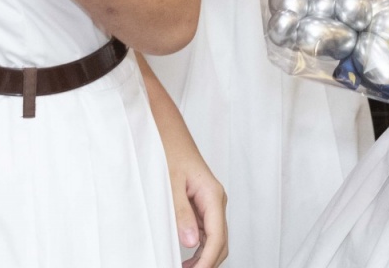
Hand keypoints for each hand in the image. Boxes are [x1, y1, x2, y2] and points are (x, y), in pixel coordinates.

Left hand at [169, 137, 227, 265]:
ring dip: (203, 257)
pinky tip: (186, 255)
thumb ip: (181, 213)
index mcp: (213, 195)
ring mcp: (210, 203)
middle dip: (208, 262)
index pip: (217, 238)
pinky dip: (199, 247)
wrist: (168, 132)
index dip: (207, 261)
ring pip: (214, 239)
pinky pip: (206, 231)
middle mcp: (216, 200)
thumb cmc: (170, 150)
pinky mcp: (201, 204)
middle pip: (220, 242)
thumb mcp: (171, 183)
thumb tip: (190, 243)